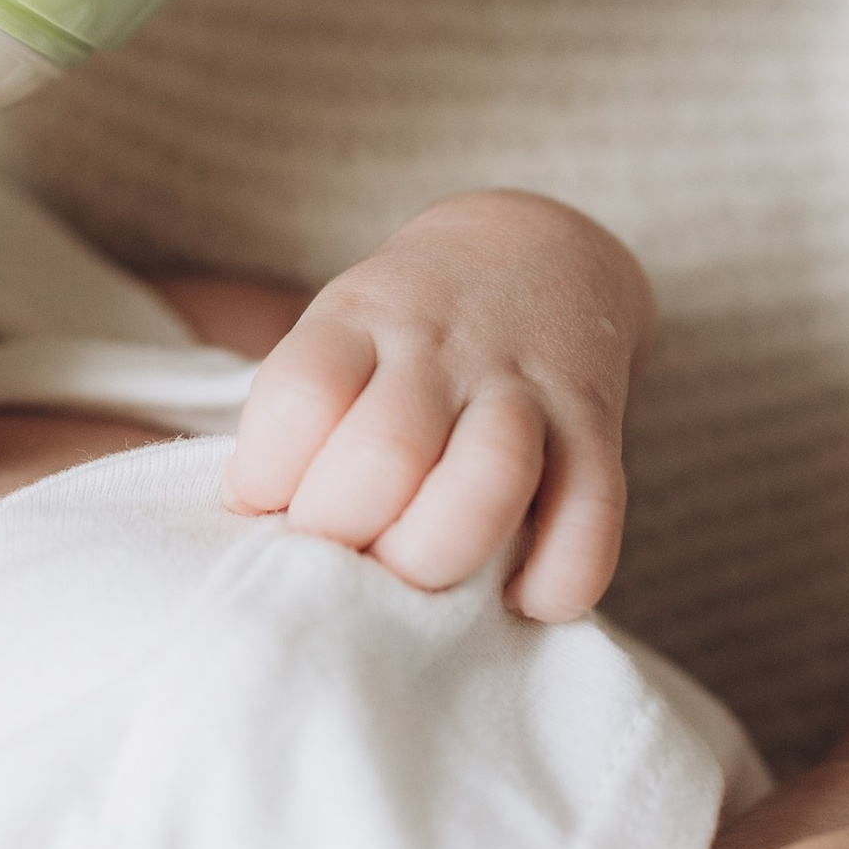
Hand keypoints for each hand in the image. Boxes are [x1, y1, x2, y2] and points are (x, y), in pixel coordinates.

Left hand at [224, 191, 649, 619]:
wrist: (538, 251)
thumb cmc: (404, 331)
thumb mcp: (337, 335)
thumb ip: (302, 420)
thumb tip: (253, 527)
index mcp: (358, 320)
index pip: (302, 394)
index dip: (268, 470)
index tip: (263, 505)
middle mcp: (441, 350)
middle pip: (387, 451)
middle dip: (346, 529)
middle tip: (340, 553)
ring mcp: (523, 386)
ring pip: (490, 474)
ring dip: (441, 550)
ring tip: (417, 576)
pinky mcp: (595, 426)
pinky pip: (594, 510)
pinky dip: (560, 574)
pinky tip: (522, 597)